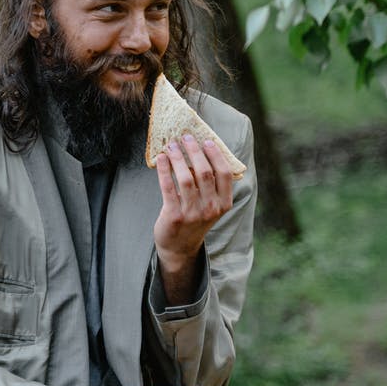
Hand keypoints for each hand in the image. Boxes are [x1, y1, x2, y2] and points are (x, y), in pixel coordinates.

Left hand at [153, 135, 233, 290]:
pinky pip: (168, 187)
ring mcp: (193, 213)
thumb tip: (201, 151)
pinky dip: (164, 169)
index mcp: (224, 203)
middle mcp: (211, 208)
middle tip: (186, 137)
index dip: (216, 155)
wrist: (179, 247)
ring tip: (172, 145)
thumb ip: (211, 185)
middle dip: (194, 151)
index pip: (225, 174)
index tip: (206, 141)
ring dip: (178, 157)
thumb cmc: (195, 219)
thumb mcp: (211, 205)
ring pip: (186, 177)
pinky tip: (161, 159)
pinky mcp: (174, 216)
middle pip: (205, 172)